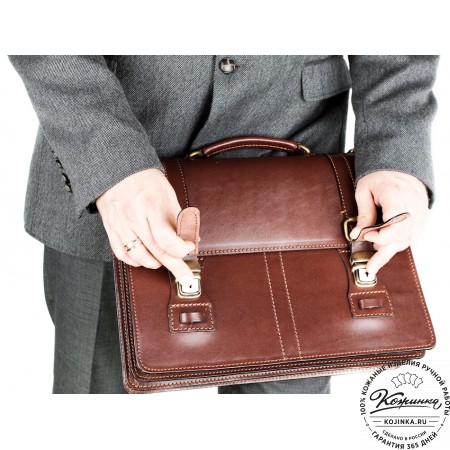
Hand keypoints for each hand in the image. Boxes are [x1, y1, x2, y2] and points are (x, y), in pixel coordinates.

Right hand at [96, 168, 195, 284]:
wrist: (117, 170)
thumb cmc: (146, 181)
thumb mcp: (168, 195)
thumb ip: (179, 219)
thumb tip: (192, 239)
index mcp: (150, 206)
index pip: (166, 239)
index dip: (181, 249)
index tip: (189, 248)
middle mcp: (133, 218)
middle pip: (156, 251)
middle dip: (175, 267)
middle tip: (187, 278)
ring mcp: (120, 225)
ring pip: (139, 257)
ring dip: (155, 264)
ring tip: (165, 261)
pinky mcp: (110, 229)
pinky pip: (122, 254)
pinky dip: (136, 262)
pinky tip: (145, 259)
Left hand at [349, 171, 428, 275]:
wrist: (399, 166)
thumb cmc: (380, 176)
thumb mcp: (364, 191)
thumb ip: (363, 214)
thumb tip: (357, 235)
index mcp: (396, 195)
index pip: (394, 224)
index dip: (379, 236)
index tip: (365, 236)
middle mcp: (411, 206)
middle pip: (400, 237)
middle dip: (383, 254)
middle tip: (369, 267)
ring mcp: (419, 213)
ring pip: (406, 240)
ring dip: (389, 251)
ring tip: (374, 261)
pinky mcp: (420, 218)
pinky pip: (411, 236)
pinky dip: (398, 244)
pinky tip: (386, 250)